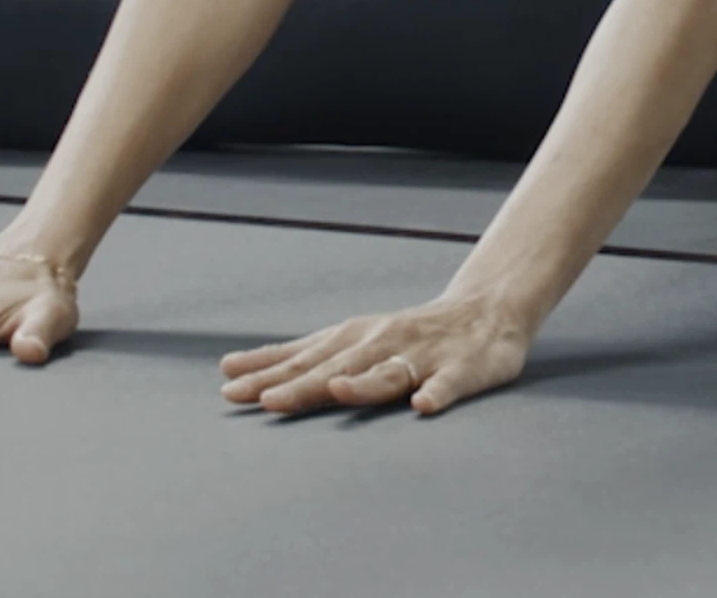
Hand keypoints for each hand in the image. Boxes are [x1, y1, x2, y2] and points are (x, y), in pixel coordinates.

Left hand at [220, 293, 533, 415]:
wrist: (485, 310)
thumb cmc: (407, 333)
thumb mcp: (350, 339)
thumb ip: (299, 358)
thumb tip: (231, 372)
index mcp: (353, 339)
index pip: (304, 357)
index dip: (269, 372)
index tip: (230, 386)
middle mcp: (381, 343)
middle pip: (337, 368)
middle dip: (302, 384)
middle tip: (266, 400)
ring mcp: (421, 357)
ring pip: (388, 373)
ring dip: (363, 383)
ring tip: (338, 391)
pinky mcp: (461, 369)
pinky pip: (448, 383)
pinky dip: (436, 392)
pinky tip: (423, 405)